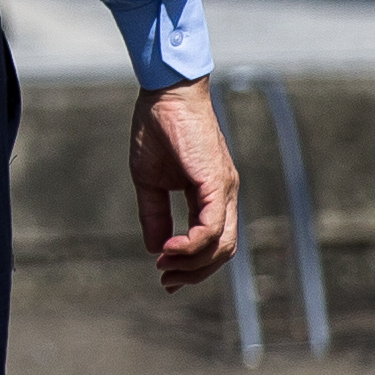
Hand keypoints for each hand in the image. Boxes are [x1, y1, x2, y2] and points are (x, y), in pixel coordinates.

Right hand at [134, 79, 238, 285]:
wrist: (167, 94)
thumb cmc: (158, 130)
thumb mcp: (149, 181)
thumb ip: (155, 215)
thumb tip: (156, 248)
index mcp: (212, 196)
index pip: (214, 243)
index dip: (193, 266)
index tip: (166, 276)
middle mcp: (225, 196)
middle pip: (224, 252)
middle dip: (195, 273)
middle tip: (165, 279)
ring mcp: (224, 190)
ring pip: (223, 244)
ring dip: (194, 264)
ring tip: (164, 266)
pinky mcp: (216, 182)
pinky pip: (212, 225)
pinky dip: (193, 243)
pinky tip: (169, 249)